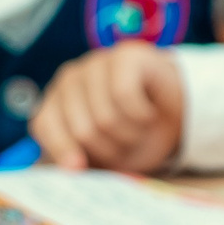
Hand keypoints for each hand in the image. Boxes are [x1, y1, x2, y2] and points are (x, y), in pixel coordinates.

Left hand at [28, 41, 186, 171]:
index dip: (61, 148)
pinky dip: (141, 115)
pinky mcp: (124, 56)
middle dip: (111, 148)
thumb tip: (72, 169)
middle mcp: (70, 79)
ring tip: (139, 128)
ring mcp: (96, 64)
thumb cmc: (135, 134)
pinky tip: (147, 113)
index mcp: (57, 103)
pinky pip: (125, 96)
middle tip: (127, 144)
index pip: (44, 125)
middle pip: (82, 130)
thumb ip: (85, 161)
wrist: (178, 111)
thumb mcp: (108, 156)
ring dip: (131, 134)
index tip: (78, 168)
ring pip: (105, 117)